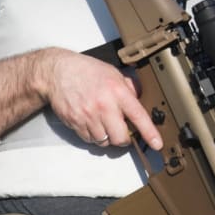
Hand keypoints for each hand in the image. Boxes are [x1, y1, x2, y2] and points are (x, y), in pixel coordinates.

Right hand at [41, 49, 162, 149]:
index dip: (149, 132)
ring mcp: (88, 116)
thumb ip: (128, 88)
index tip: (157, 143)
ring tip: (104, 123)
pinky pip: (89, 140)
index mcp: (117, 91)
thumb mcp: (113, 73)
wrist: (57, 72)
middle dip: (124, 138)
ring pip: (104, 141)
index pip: (138, 116)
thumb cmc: (86, 71)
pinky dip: (93, 136)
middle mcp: (103, 106)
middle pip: (120, 138)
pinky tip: (92, 123)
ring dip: (107, 137)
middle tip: (122, 131)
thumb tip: (139, 100)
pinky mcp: (75, 123)